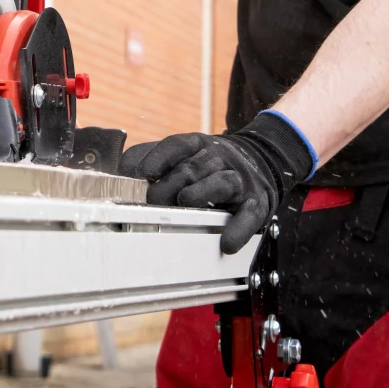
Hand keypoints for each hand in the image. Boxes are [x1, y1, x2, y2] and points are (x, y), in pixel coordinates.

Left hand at [119, 113, 316, 254]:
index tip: (143, 172)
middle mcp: (220, 159)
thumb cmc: (214, 162)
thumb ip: (155, 155)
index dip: (159, 157)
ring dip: (200, 193)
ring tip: (184, 202)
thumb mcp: (187, 151)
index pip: (177, 146)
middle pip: (193, 168)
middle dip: (170, 184)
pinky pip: (248, 215)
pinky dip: (238, 229)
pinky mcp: (257, 202)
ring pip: (221, 182)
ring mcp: (240, 180)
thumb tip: (123, 167)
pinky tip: (226, 242)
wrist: (266, 158)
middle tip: (153, 200)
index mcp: (200, 145)